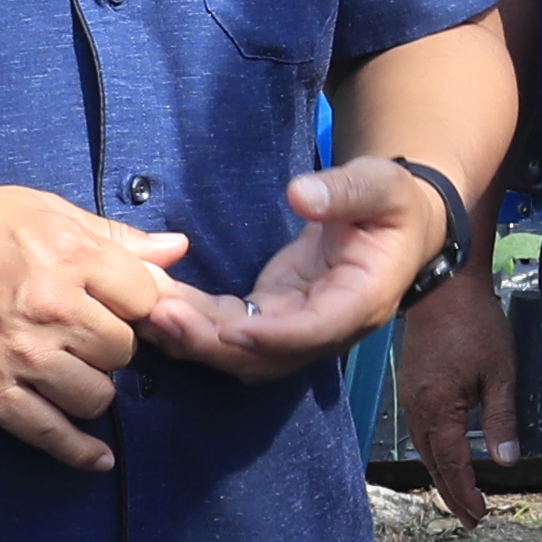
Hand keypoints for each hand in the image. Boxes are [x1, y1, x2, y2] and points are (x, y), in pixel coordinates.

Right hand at [0, 185, 191, 469]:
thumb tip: (176, 249)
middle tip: (83, 333)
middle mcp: (51, 308)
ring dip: (91, 387)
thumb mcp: (40, 210)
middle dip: (111, 344)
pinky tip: (98, 458)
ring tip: (68, 368)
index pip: (147, 297)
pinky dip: (79, 452)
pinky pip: (51, 434)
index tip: (123, 305)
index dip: (140, 303)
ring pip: (98, 395)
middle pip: (124, 349)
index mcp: (69, 255)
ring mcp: (21, 356)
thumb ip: (111, 235)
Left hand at [143, 160, 447, 379]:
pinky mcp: (271, 313)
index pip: (316, 330)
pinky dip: (193, 321)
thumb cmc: (392, 204)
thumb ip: (344, 191)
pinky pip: (228, 328)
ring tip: (146, 311)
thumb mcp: (381, 186)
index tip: (230, 330)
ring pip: (240, 351)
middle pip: (266, 356)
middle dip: (211, 343)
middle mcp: (326, 327)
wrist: (395, 225)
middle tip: (162, 315)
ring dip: (193, 338)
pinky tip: (155, 304)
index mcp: (361, 300)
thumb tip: (300, 194)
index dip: (272, 336)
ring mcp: (295, 325)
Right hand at [397, 255, 521, 524]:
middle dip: (452, 494)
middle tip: (471, 520)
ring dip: (442, 476)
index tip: (480, 516)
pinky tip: (445, 457)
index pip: (453, 465)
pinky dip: (433, 453)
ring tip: (459, 496)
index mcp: (440, 410)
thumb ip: (502, 419)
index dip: (467, 494)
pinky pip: (420, 432)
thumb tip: (507, 462)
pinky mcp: (411, 387)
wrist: (441, 285)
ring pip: (424, 450)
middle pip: (434, 464)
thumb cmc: (475, 324)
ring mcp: (410, 399)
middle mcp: (418, 410)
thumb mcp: (499, 372)